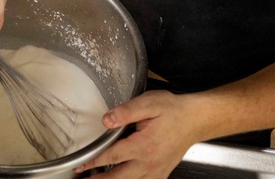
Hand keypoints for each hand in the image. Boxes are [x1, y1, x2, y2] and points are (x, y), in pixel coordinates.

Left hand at [74, 91, 200, 178]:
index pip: (111, 156)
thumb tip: (106, 120)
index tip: (79, 166)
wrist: (195, 120)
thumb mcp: (149, 103)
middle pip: (117, 178)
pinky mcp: (161, 173)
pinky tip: (120, 178)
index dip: (92, 162)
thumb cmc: (173, 110)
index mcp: (143, 146)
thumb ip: (126, 112)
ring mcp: (156, 171)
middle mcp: (149, 163)